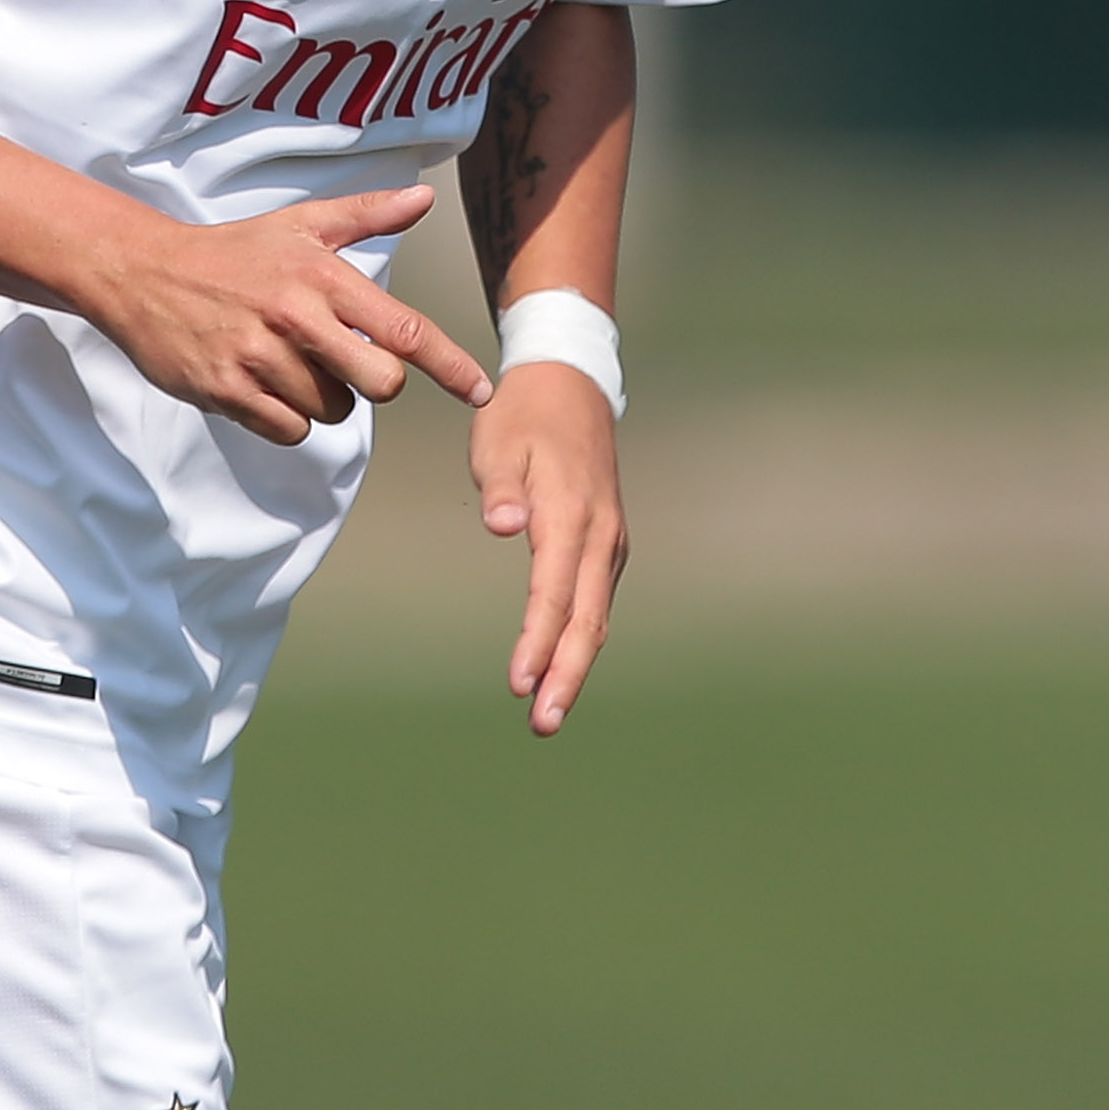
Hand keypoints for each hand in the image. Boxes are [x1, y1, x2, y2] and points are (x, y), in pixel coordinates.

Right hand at [87, 185, 493, 447]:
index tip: (481, 390)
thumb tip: (424, 198)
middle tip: (346, 360)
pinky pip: (290, 429)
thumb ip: (367, 214)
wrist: (144, 272)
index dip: (451, 365)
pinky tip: (265, 383)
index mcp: (322, 275)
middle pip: (379, 382)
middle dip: (375, 381)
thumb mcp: (301, 223)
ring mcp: (258, 356)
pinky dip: (288, 417)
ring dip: (325, 397)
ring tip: (291, 362)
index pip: (405, 330)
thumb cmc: (236, 251)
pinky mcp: (226, 390)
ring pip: (333, 410)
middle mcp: (295, 316)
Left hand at [469, 359, 627, 735]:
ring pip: (595, 616)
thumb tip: (502, 525)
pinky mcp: (605, 543)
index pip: (555, 592)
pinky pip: (595, 601)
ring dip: (573, 664)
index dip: (538, 641)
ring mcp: (609, 541)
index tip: (520, 683)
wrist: (569, 384)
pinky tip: (559, 665)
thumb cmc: (523, 415)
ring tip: (546, 712)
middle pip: (587, 620)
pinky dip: (579, 638)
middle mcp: (600, 535)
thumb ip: (501, 486)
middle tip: (542, 725)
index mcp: (572, 513)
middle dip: (565, 675)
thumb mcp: (499, 439)